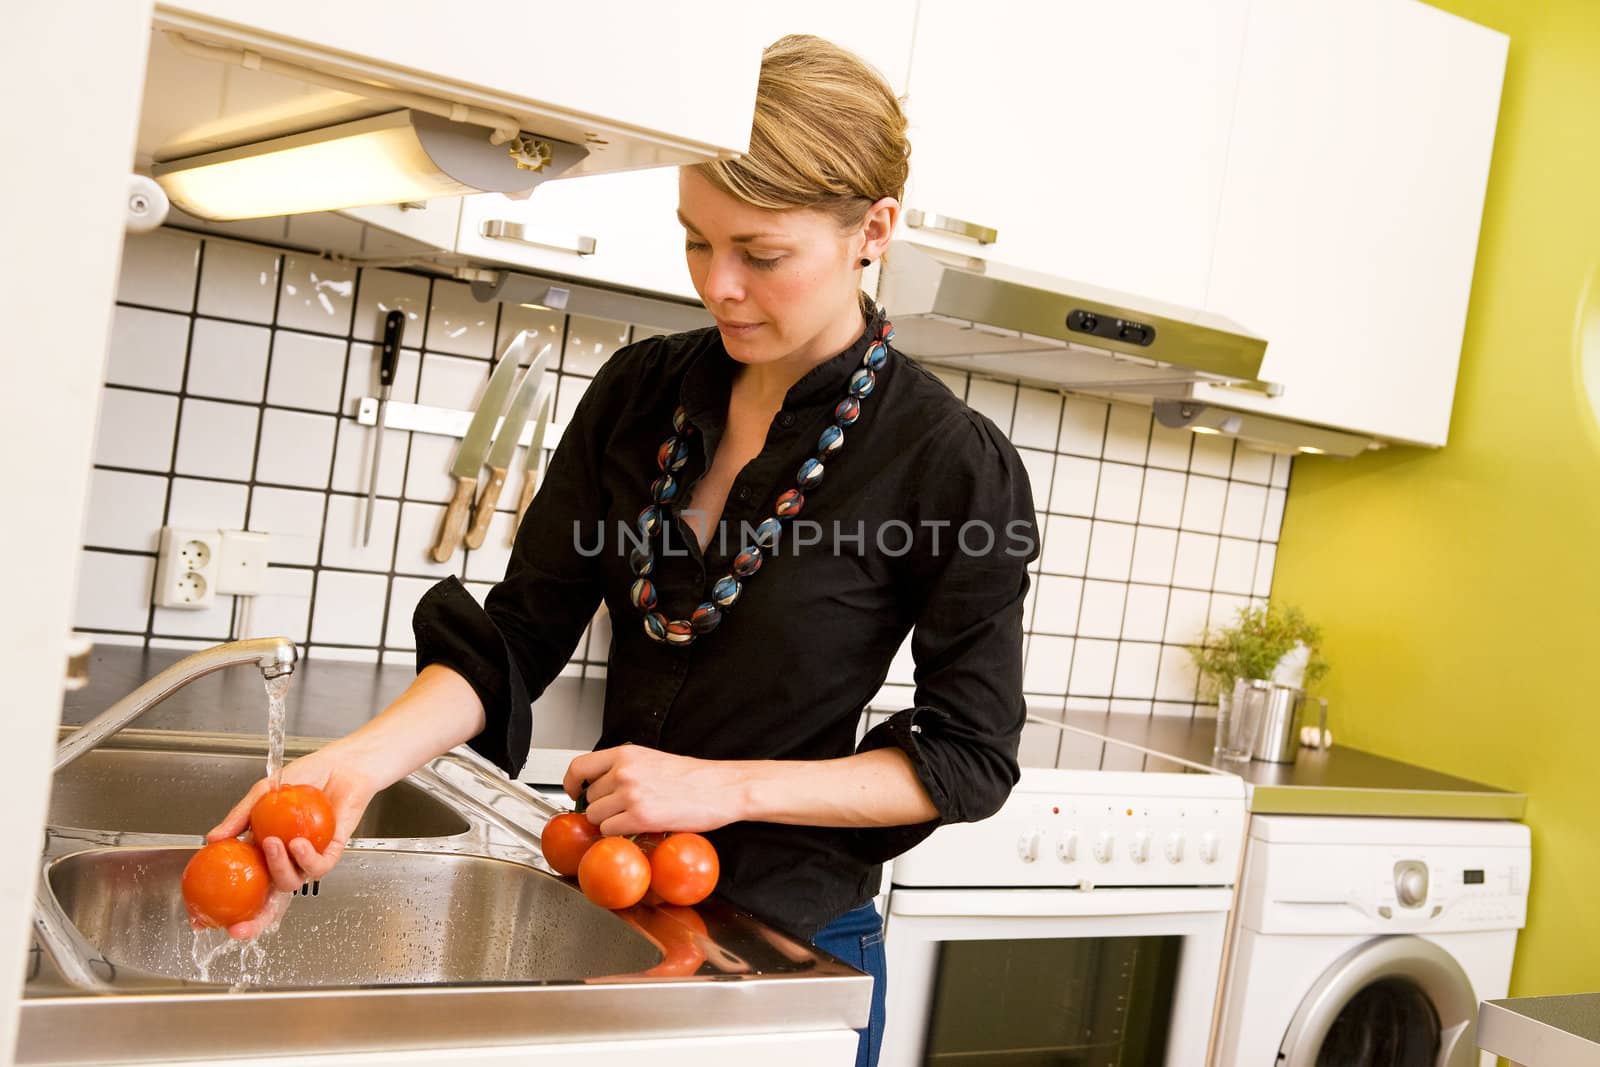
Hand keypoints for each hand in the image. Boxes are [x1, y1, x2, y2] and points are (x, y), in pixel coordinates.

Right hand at [204, 742, 378, 937]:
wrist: (339, 764)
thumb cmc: (304, 777)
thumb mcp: (263, 793)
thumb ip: (239, 816)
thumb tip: (211, 839)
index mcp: (264, 851)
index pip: (244, 886)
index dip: (226, 907)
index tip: (201, 922)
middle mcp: (286, 860)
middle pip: (269, 901)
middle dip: (254, 920)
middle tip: (238, 924)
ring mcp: (308, 859)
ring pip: (291, 882)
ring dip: (278, 867)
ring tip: (273, 843)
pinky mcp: (332, 852)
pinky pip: (318, 866)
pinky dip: (306, 857)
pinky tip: (298, 843)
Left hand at [563, 746, 748, 835]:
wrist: (720, 788)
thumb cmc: (693, 776)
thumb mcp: (651, 759)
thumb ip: (624, 768)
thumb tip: (600, 785)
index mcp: (625, 754)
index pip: (579, 767)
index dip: (571, 784)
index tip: (574, 792)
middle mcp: (624, 772)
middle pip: (589, 798)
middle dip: (600, 807)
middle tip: (619, 811)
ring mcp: (630, 795)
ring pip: (596, 816)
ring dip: (609, 822)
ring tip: (632, 818)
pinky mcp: (640, 818)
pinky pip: (611, 831)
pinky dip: (620, 833)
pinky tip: (637, 827)